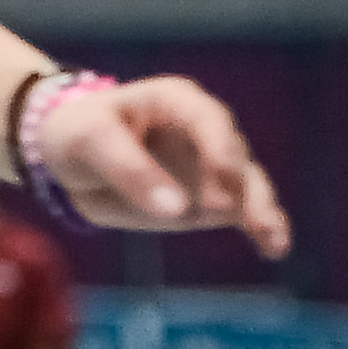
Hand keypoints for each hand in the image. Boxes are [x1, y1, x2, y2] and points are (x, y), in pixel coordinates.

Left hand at [34, 75, 289, 257]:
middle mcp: (205, 129)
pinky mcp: (211, 197)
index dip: (219, 146)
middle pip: (235, 156)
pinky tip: (274, 248)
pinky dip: (259, 228)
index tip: (223, 178)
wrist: (72, 156)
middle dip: (244, 187)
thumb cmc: (79, 133)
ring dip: (262, 212)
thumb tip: (175, 210)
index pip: (207, 119)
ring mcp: (212, 165)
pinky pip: (241, 211)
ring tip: (273, 241)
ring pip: (247, 186)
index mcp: (176, 100)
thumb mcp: (91, 142)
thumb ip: (130, 170)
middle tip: (247, 217)